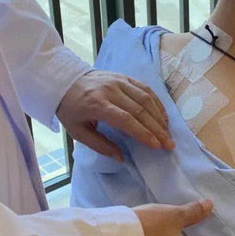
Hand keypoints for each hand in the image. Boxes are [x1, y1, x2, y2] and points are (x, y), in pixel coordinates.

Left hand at [57, 70, 174, 159]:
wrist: (65, 81)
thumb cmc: (71, 109)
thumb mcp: (78, 132)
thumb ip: (100, 145)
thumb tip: (121, 158)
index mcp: (97, 105)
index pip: (126, 120)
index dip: (143, 133)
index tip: (156, 146)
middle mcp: (111, 91)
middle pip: (140, 110)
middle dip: (157, 129)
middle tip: (169, 144)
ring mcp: (119, 81)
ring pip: (146, 98)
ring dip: (159, 117)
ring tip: (167, 132)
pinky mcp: (124, 77)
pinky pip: (145, 88)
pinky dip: (156, 103)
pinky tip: (162, 116)